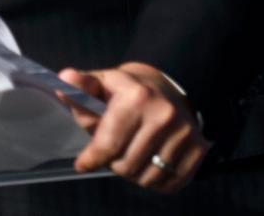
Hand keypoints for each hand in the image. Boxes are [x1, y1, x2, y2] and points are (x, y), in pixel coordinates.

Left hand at [57, 61, 210, 192]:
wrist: (170, 88)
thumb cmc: (127, 90)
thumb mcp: (102, 84)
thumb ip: (81, 88)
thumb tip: (64, 78)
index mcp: (137, 96)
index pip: (108, 143)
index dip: (91, 158)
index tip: (83, 164)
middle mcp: (164, 115)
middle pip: (125, 165)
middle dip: (112, 162)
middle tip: (112, 151)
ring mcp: (185, 133)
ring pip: (146, 178)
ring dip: (133, 173)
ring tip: (129, 153)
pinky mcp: (198, 149)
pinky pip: (169, 183)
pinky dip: (154, 180)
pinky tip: (148, 162)